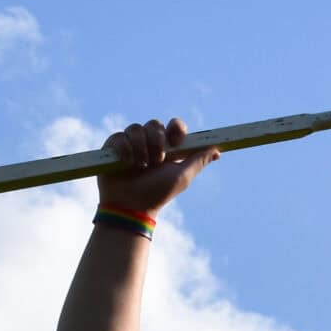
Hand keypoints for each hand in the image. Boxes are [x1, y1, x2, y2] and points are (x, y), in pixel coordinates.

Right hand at [97, 118, 219, 213]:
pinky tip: (126, 163)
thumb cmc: (158, 193)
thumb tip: (217, 151)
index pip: (174, 126)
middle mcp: (149, 143)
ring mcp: (131, 144)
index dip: (176, 128)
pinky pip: (119, 136)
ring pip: (136, 128)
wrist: (131, 206)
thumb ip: (198, 161)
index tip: (176, 140)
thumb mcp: (181, 177)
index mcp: (168, 148)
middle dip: (156, 142)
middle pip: (154, 124)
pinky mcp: (113, 147)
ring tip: (139, 167)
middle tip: (155, 162)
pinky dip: (124, 149)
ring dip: (140, 148)